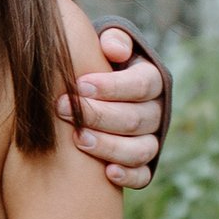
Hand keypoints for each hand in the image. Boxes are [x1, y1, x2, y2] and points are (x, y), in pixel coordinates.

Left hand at [60, 23, 167, 190]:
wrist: (91, 93)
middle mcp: (155, 111)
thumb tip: (115, 50)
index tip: (80, 85)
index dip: (112, 87)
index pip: (142, 84)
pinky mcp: (142, 164)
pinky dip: (129, 176)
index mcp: (151, 80)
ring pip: (142, 149)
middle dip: (99, 115)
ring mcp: (151, 139)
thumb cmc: (96, 64)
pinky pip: (144, 176)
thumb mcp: (106, 47)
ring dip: (110, 146)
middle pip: (137, 118)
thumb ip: (112, 41)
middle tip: (63, 108)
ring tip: (78, 139)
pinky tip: (107, 174)